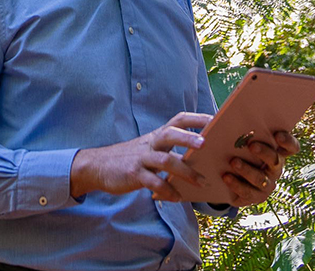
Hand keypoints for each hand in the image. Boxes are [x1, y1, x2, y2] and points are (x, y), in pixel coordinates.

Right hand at [70, 112, 210, 201]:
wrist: (98, 166)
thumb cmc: (131, 158)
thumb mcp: (150, 149)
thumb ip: (171, 151)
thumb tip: (199, 158)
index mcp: (157, 136)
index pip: (178, 120)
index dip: (197, 118)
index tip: (216, 119)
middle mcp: (150, 144)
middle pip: (170, 134)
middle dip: (188, 138)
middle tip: (206, 144)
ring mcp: (141, 159)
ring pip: (164, 160)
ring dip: (185, 171)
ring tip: (201, 181)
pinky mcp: (133, 174)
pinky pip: (152, 182)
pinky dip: (166, 190)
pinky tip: (177, 197)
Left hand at [220, 130, 299, 206]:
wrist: (226, 175)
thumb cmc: (236, 150)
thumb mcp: (240, 139)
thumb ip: (243, 132)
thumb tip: (234, 120)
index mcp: (277, 152)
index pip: (291, 147)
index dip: (287, 141)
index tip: (277, 135)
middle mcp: (275, 169)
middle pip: (276, 161)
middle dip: (264, 153)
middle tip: (252, 146)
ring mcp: (267, 185)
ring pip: (261, 179)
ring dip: (247, 170)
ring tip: (233, 162)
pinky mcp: (255, 197)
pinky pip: (248, 192)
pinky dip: (236, 184)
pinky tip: (226, 176)